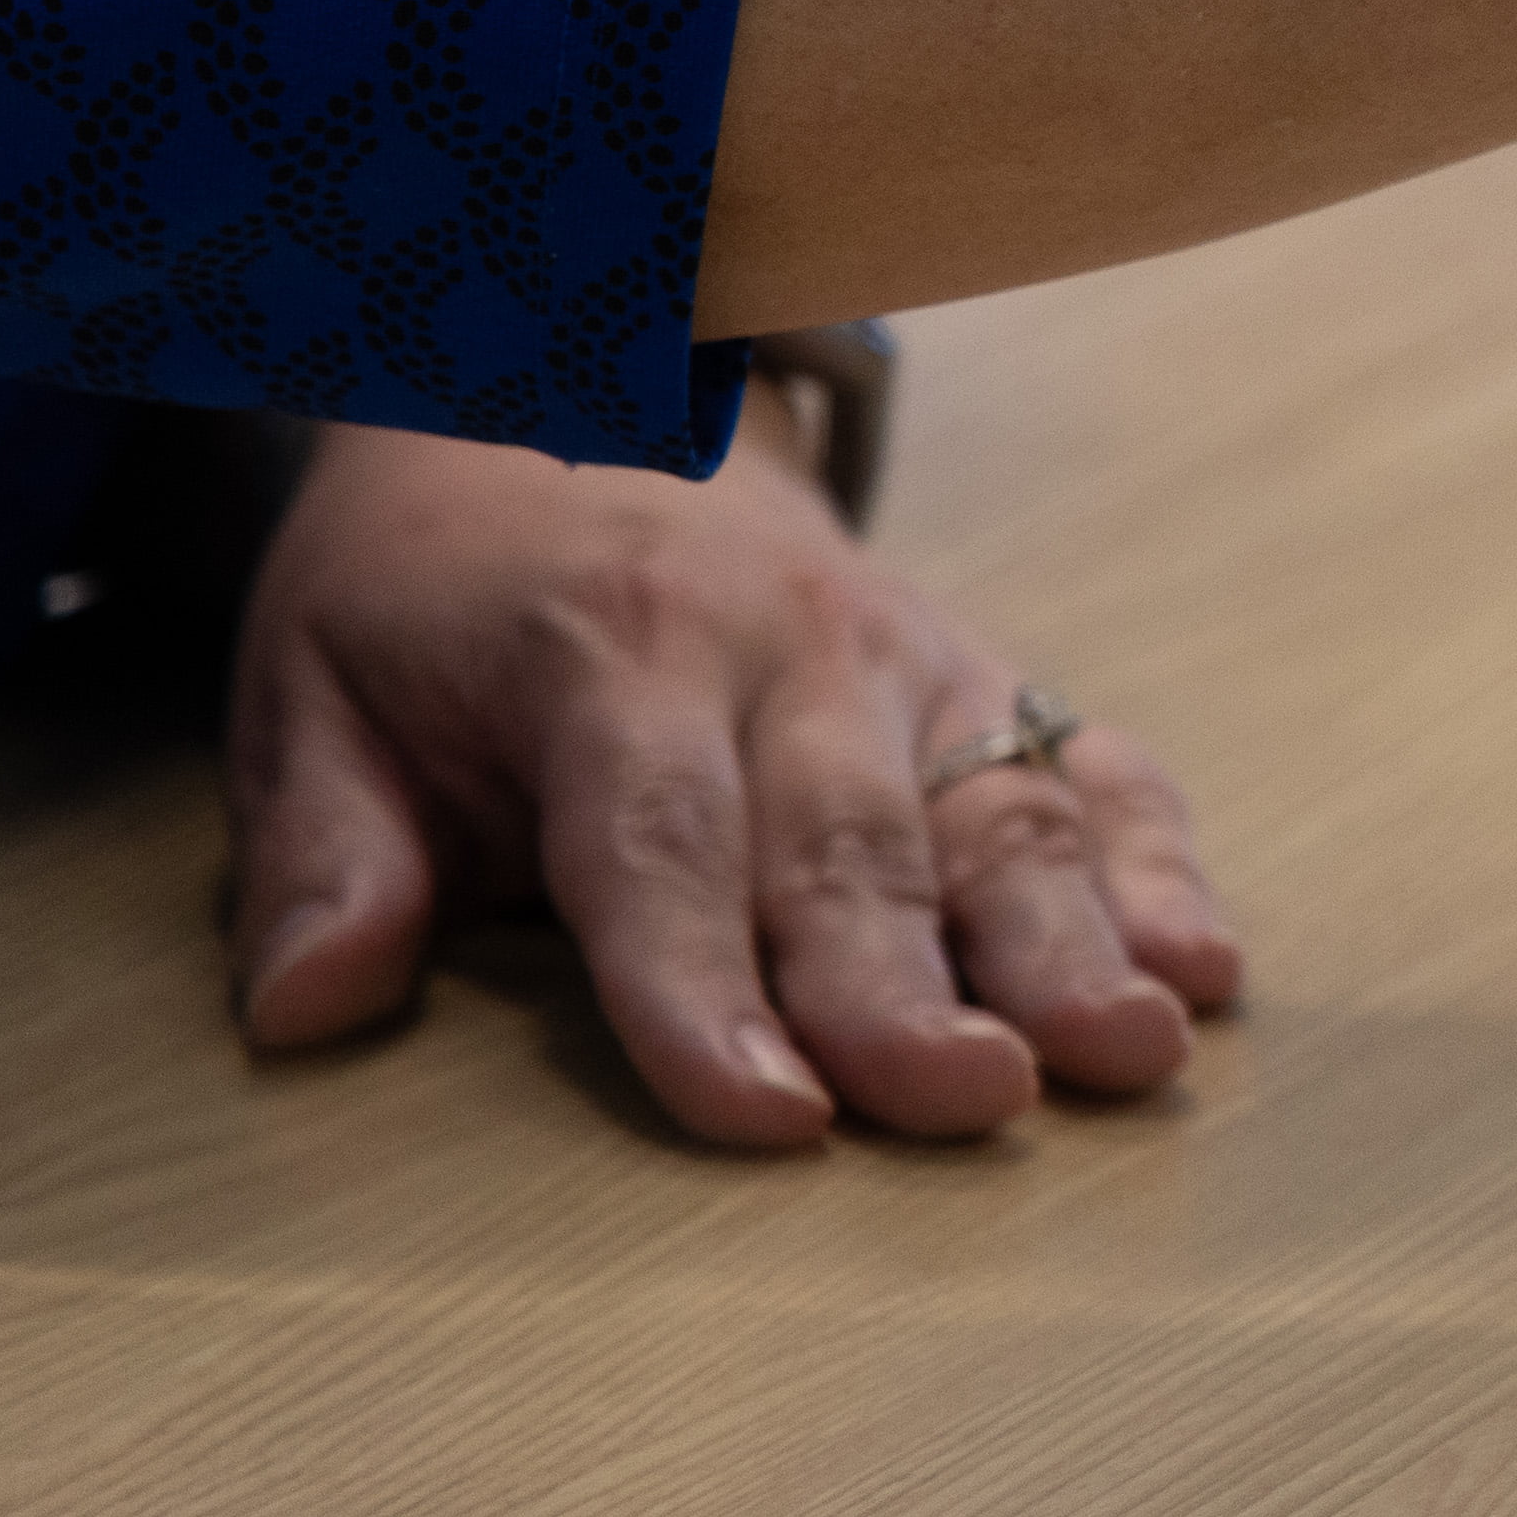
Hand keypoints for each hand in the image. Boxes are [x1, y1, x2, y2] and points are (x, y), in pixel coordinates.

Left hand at [228, 420, 1236, 1147]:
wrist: (571, 402)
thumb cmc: (436, 599)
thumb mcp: (317, 696)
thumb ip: (324, 856)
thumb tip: (308, 1009)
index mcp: (607, 649)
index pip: (660, 841)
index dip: (708, 987)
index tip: (765, 1114)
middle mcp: (785, 646)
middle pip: (853, 841)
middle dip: (917, 982)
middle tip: (967, 1102)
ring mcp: (910, 658)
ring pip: (1001, 806)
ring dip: (1076, 936)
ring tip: (1132, 1048)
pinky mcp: (989, 678)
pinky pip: (1096, 766)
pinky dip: (1160, 866)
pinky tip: (1208, 967)